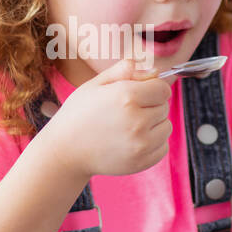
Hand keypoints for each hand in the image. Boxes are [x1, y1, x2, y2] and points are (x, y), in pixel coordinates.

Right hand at [42, 56, 173, 178]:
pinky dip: (153, 143)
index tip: (139, 93)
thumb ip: (124, 71)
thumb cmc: (79, 114)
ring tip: (129, 127)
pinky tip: (132, 141)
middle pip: (164, 106)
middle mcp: (137, 120)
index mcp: (126, 96)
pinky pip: (163, 146)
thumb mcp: (95, 85)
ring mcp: (141, 144)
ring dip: (154, 125)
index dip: (152, 88)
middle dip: (151, 105)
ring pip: (166, 127)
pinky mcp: (143, 161)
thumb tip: (155, 70)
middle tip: (126, 112)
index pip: (163, 88)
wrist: (65, 151)